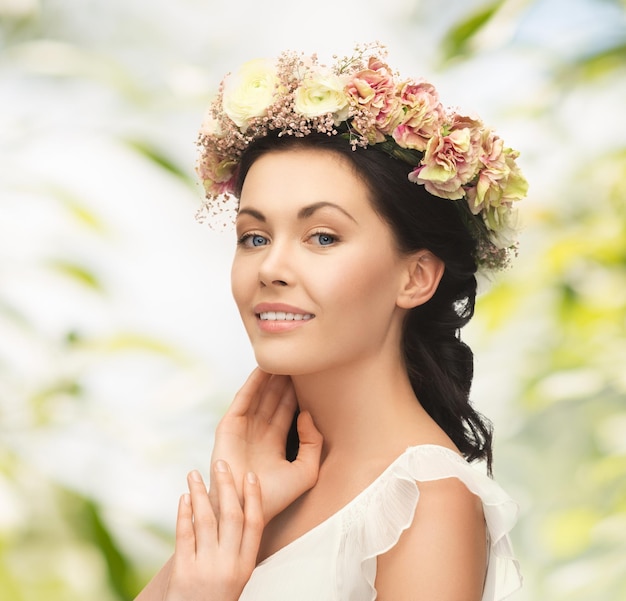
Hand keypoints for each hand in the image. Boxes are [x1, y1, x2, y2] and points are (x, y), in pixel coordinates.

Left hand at [164, 464, 262, 600]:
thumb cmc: (214, 597)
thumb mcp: (234, 576)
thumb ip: (235, 547)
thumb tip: (231, 506)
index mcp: (246, 565)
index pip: (255, 523)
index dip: (254, 497)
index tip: (250, 475)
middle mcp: (229, 565)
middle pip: (231, 516)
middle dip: (226, 486)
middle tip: (220, 463)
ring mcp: (206, 568)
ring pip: (206, 520)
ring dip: (200, 493)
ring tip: (194, 473)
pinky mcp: (183, 572)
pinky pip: (184, 536)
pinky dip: (184, 514)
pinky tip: (183, 498)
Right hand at [210, 368, 322, 523]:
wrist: (245, 509)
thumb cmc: (275, 498)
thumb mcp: (306, 471)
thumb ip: (313, 443)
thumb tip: (307, 414)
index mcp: (274, 444)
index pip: (287, 411)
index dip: (296, 393)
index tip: (309, 374)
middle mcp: (258, 433)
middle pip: (273, 399)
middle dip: (284, 380)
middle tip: (296, 358)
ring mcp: (243, 429)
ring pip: (259, 396)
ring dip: (269, 378)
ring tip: (281, 358)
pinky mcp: (229, 427)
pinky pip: (242, 400)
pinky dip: (252, 384)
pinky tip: (262, 370)